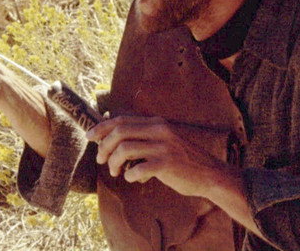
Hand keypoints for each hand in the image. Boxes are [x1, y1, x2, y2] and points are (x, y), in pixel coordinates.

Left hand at [86, 116, 231, 197]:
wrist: (209, 174)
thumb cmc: (183, 160)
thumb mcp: (165, 141)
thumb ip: (144, 137)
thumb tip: (114, 140)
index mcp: (157, 123)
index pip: (122, 119)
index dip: (102, 127)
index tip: (90, 136)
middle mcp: (160, 130)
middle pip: (119, 132)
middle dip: (104, 146)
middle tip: (101, 160)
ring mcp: (164, 146)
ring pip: (125, 149)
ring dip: (114, 163)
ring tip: (116, 172)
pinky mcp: (167, 164)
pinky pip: (138, 169)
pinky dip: (130, 175)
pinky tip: (135, 179)